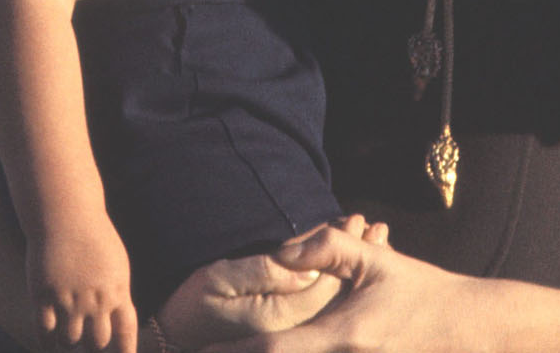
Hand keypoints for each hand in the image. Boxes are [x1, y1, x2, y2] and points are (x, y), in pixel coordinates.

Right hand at [29, 221, 136, 351]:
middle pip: (97, 342)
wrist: (66, 215)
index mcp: (117, 291)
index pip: (125, 332)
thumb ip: (117, 293)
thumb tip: (118, 317)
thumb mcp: (116, 264)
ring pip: (71, 340)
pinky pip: (46, 332)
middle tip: (88, 347)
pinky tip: (49, 341)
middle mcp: (95, 300)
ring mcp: (69, 299)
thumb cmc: (93, 237)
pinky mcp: (44, 296)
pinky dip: (48, 342)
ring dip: (69, 342)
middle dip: (93, 348)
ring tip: (67, 337)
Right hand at [157, 214, 388, 349]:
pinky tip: (352, 266)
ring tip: (377, 239)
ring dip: (358, 268)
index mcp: (282, 315)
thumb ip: (265, 274)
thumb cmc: (195, 306)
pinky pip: (329, 311)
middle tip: (379, 226)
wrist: (179, 344)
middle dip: (361, 255)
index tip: (360, 219)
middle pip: (341, 290)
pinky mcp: (291, 333)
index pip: (328, 278)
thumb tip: (305, 264)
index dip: (346, 246)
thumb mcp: (221, 280)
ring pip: (339, 301)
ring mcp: (297, 334)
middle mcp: (296, 328)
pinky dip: (343, 286)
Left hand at [206, 223, 473, 352]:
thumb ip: (328, 247)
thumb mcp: (377, 261)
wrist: (473, 330)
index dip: (232, 352)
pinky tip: (284, 349)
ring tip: (229, 348)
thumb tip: (283, 251)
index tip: (200, 348)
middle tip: (202, 349)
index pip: (272, 350)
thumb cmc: (424, 294)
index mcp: (341, 338)